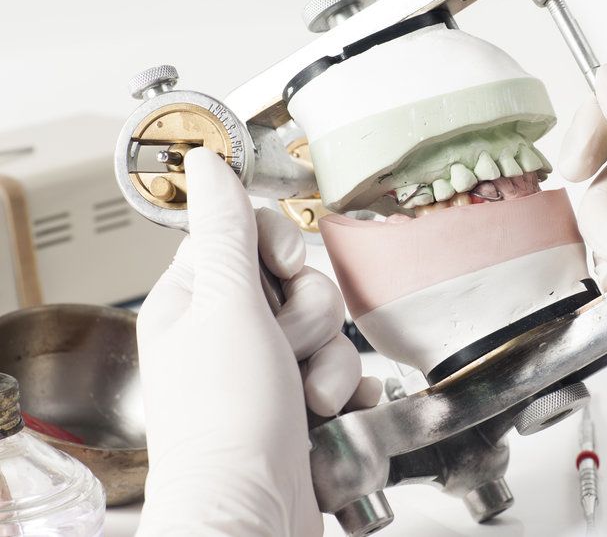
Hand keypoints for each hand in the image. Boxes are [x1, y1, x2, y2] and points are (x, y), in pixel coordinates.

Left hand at [136, 147, 380, 535]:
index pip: (249, 235)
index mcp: (197, 300)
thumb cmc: (227, 423)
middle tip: (289, 349)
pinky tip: (334, 413)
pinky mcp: (301, 404)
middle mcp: (231, 332)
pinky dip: (349, 391)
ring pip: (331, 328)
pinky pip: (347, 371)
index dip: (281, 248)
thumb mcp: (228, 309)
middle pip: (302, 281)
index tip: (286, 271)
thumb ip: (228, 231)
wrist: (252, 515)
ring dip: (333, 362)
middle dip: (313, 317)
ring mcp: (269, 371)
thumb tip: (208, 163)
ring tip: (310, 399)